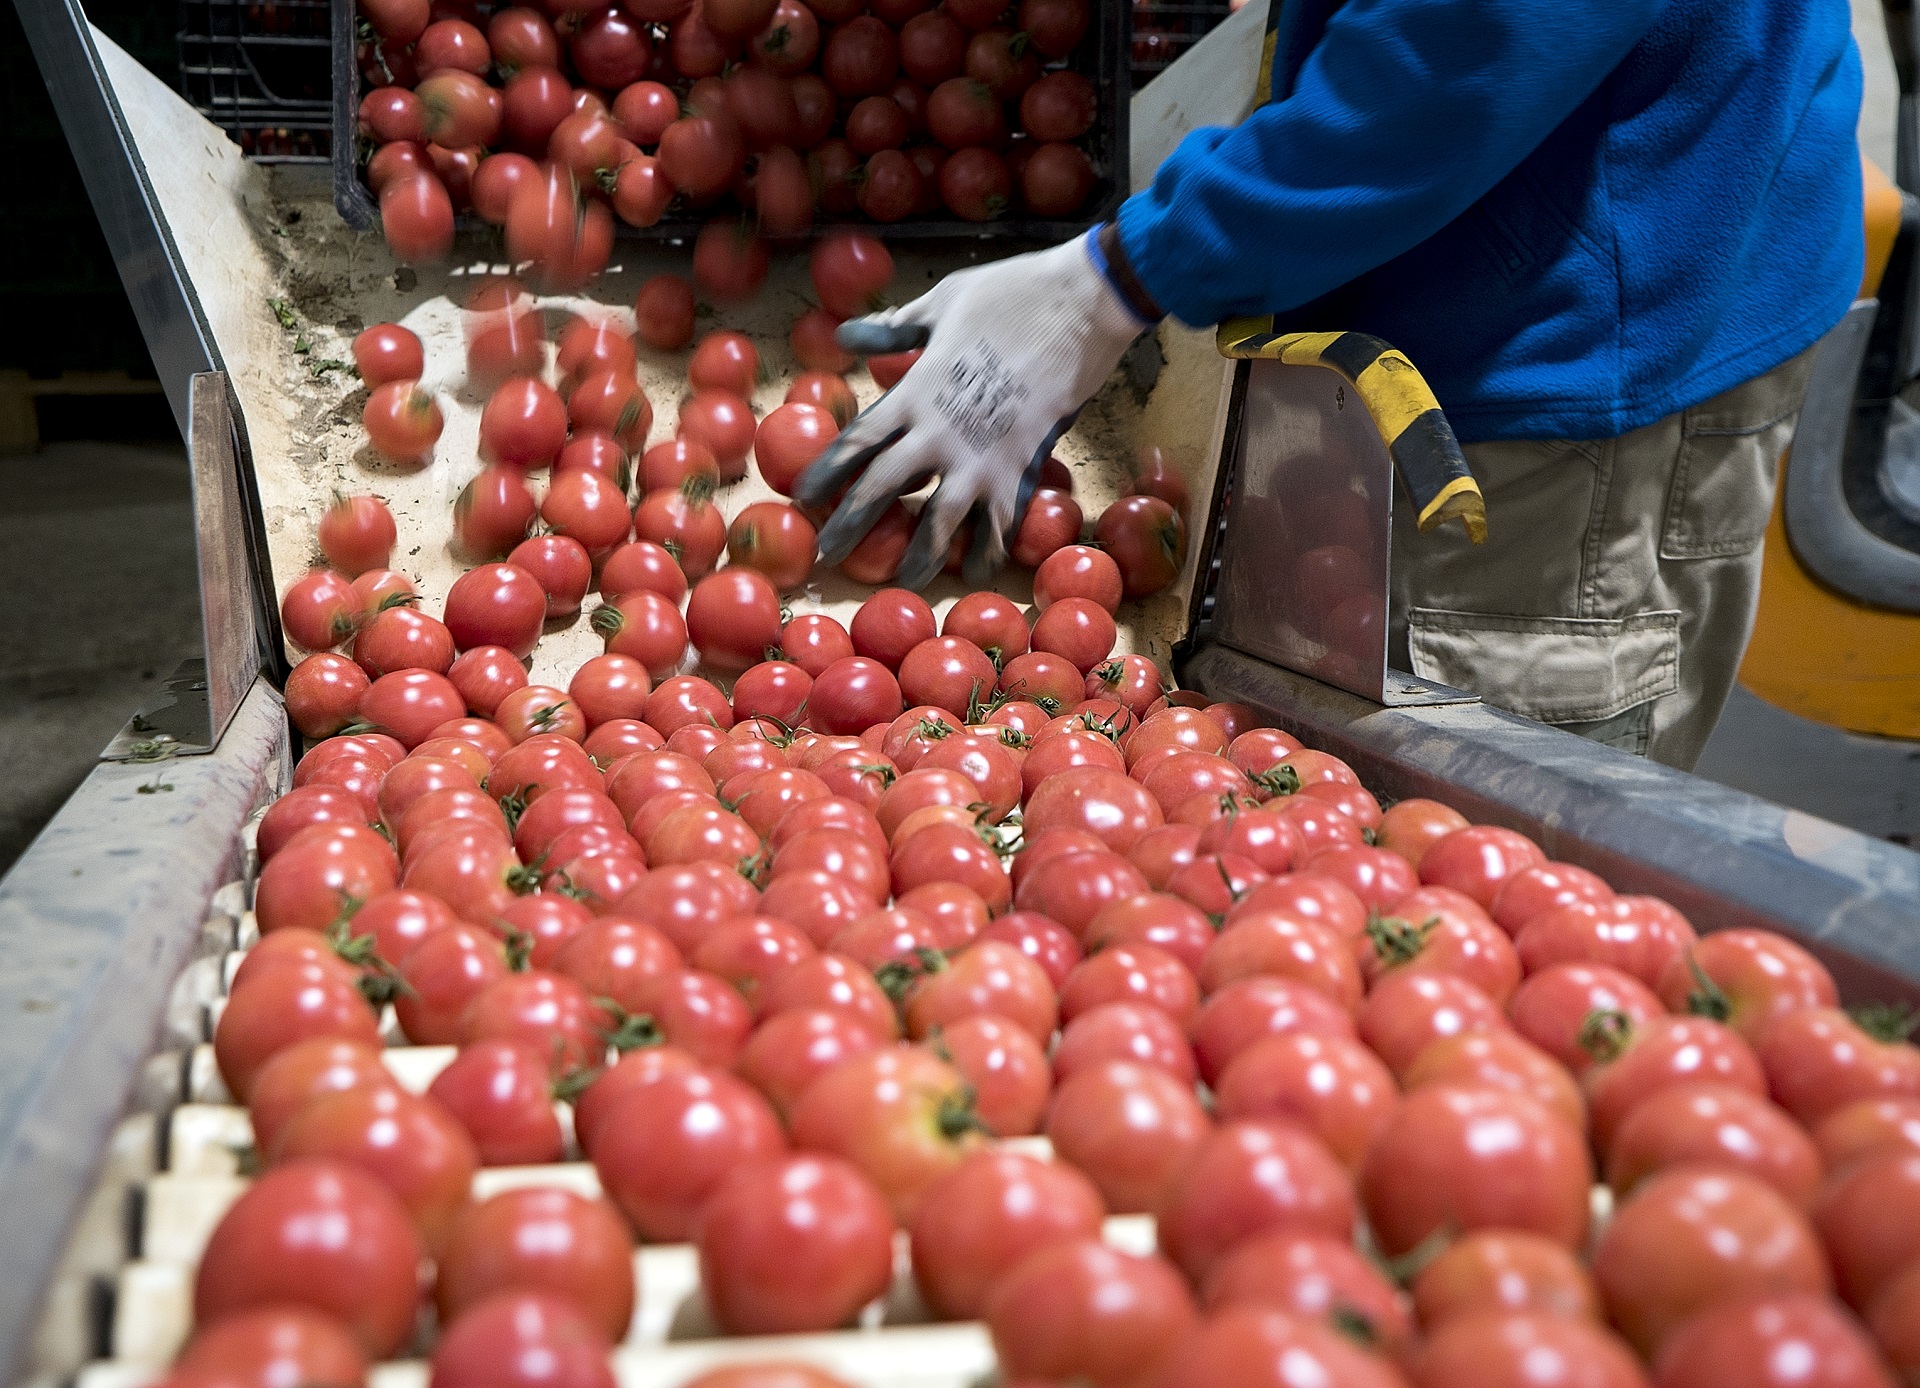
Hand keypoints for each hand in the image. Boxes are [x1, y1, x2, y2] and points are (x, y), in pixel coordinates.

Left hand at [795, 232, 1153, 589]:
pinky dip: (987, 550)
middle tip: (826, 556)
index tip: (802, 496)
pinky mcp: (1024, 468)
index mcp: (914, 391)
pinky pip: (1000, 523)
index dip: (826, 472)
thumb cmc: (1010, 295)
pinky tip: (976, 571)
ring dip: (918, 556)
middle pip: (880, 489)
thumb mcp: (940, 302)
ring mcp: (982, 457)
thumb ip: (893, 328)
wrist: (1081, 304)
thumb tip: (845, 335)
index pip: (856, 441)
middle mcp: (939, 432)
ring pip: (939, 522)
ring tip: (903, 580)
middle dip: (849, 526)